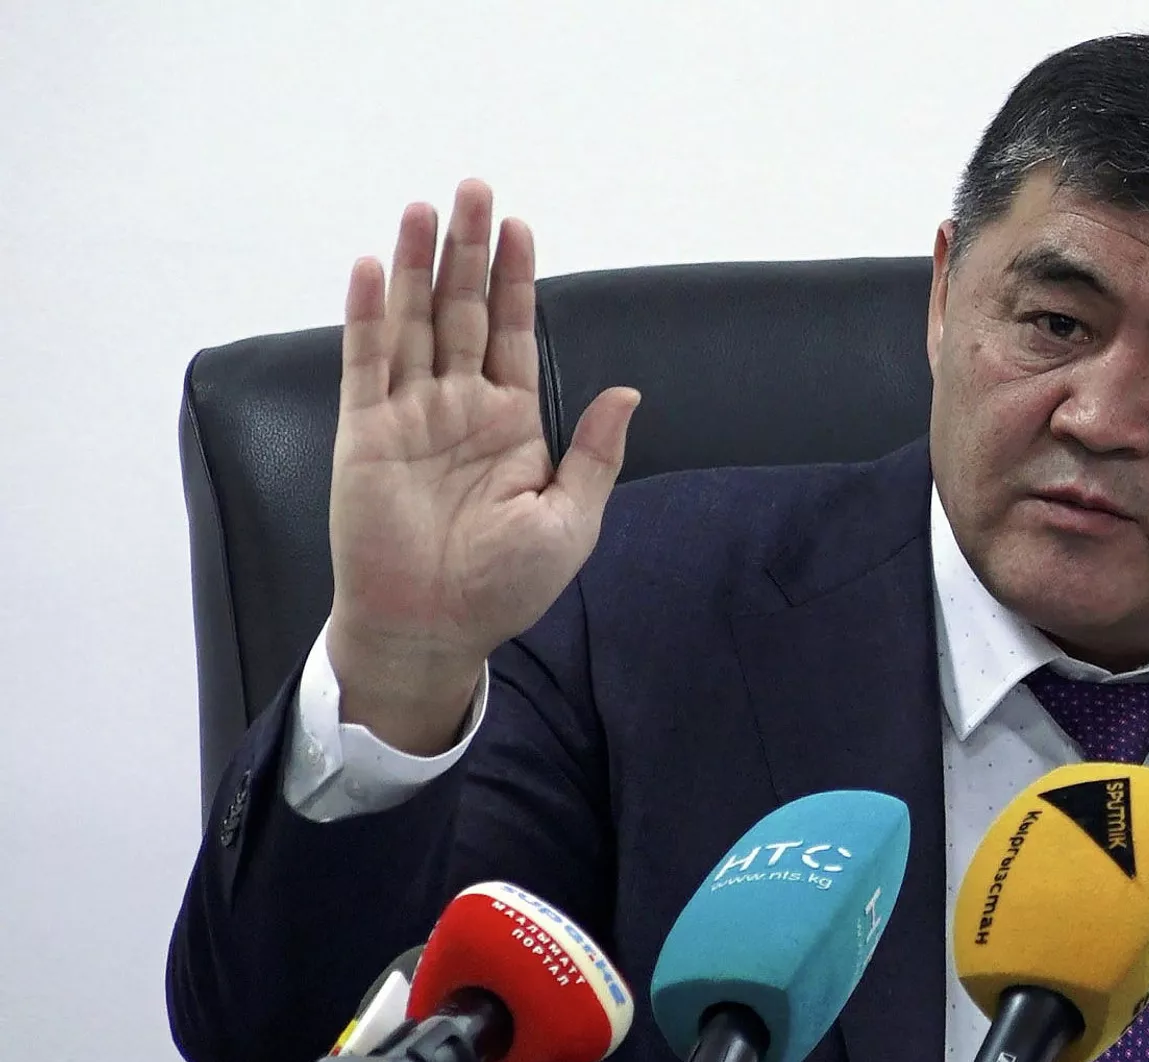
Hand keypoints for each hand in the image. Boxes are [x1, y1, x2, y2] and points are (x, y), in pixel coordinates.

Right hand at [326, 179, 638, 753]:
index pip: (515, 333)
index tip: (521, 226)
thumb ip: (594, 453)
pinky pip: (366, 365)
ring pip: (414, 323)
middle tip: (474, 188)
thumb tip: (627, 392)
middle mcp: (458, 407)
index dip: (518, 279)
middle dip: (470, 250)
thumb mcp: (571, 520)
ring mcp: (409, 417)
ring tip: (424, 208)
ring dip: (417, 265)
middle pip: (464, 310)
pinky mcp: (365, 435)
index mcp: (511, 423)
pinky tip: (370, 268)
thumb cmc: (503, 586)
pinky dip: (367, 316)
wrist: (434, 630)